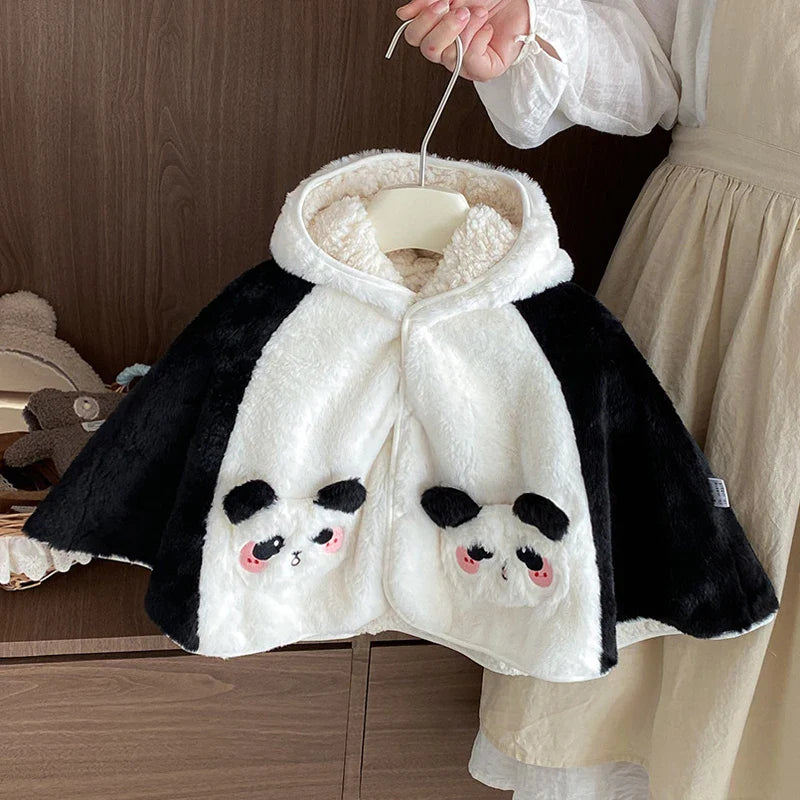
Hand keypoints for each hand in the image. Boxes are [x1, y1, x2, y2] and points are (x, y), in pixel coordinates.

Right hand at [395, 0, 530, 81]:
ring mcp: (465, 64)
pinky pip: (470, 61)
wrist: (519, 2)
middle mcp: (448, 51)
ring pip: (449, 55)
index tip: (441, 2)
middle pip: (427, 50)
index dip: (423, 19)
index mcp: (438, 33)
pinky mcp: (483, 71)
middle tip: (462, 10)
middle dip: (443, 27)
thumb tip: (403, 14)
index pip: (413, 36)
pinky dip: (478, 39)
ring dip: (466, 29)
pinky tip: (487, 29)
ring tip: (481, 14)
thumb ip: (429, 4)